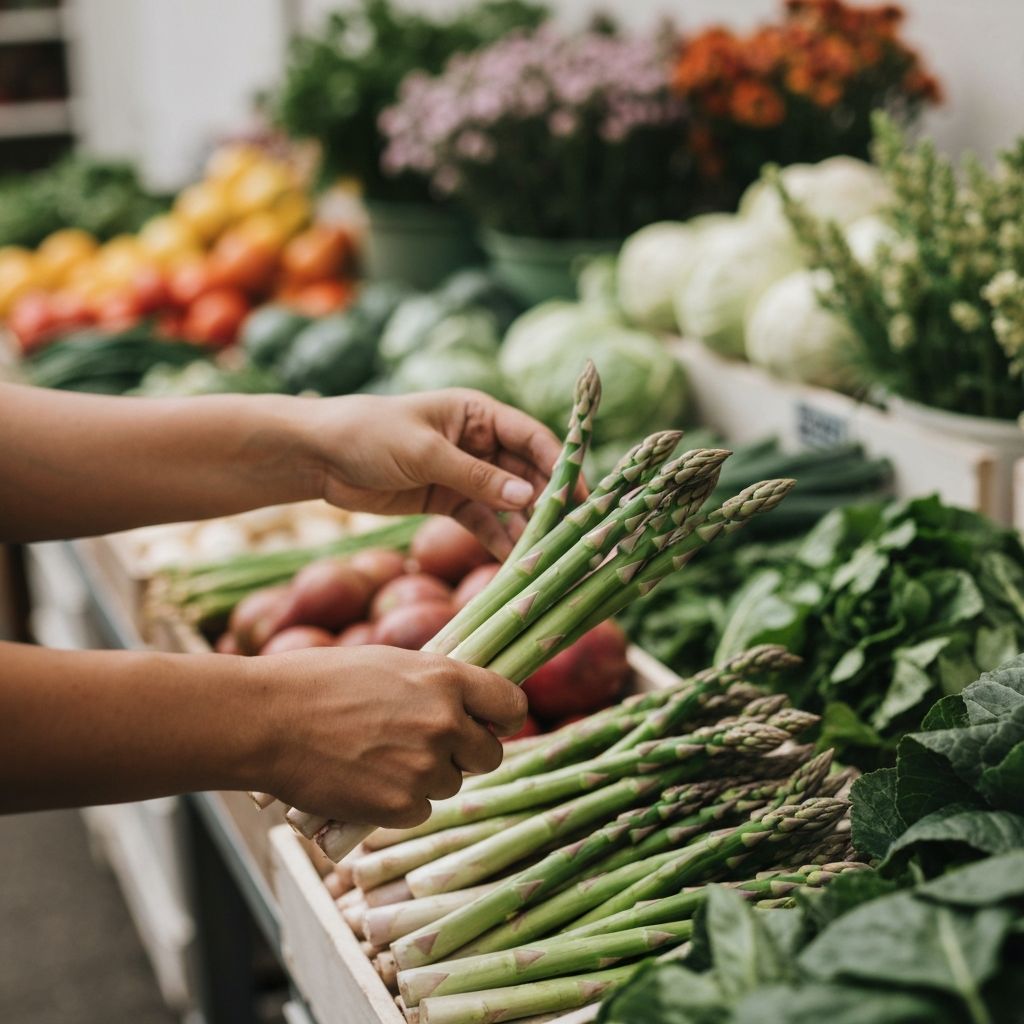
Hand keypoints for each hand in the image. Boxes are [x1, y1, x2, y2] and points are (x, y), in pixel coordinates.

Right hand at [253, 645, 527, 827]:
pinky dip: (400, 803)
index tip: (493, 724)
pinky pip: (420, 811)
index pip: (512, 705)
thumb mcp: (389, 664)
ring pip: (451, 785)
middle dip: (465, 753)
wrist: (267, 720)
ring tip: (379, 757)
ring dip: (427, 778)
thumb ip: (435, 684)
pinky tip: (366, 781)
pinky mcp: (401, 808)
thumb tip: (468, 703)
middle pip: (490, 755)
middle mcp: (446, 723)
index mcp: (446, 679)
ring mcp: (425, 768)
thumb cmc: (320, 681)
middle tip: (427, 746)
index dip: (504, 718)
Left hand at [305, 390, 564, 557]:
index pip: (532, 438)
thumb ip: (477, 477)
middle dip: (548, 503)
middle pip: (526, 473)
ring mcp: (464, 473)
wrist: (319, 457)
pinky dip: (496, 538)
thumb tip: (529, 498)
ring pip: (507, 501)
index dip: (560, 465)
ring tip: (546, 555)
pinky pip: (481, 521)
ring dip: (525, 526)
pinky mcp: (447, 500)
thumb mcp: (426, 454)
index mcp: (478, 413)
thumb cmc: (370, 435)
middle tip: (571, 535)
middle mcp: (479, 441)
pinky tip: (513, 561)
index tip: (582, 496)